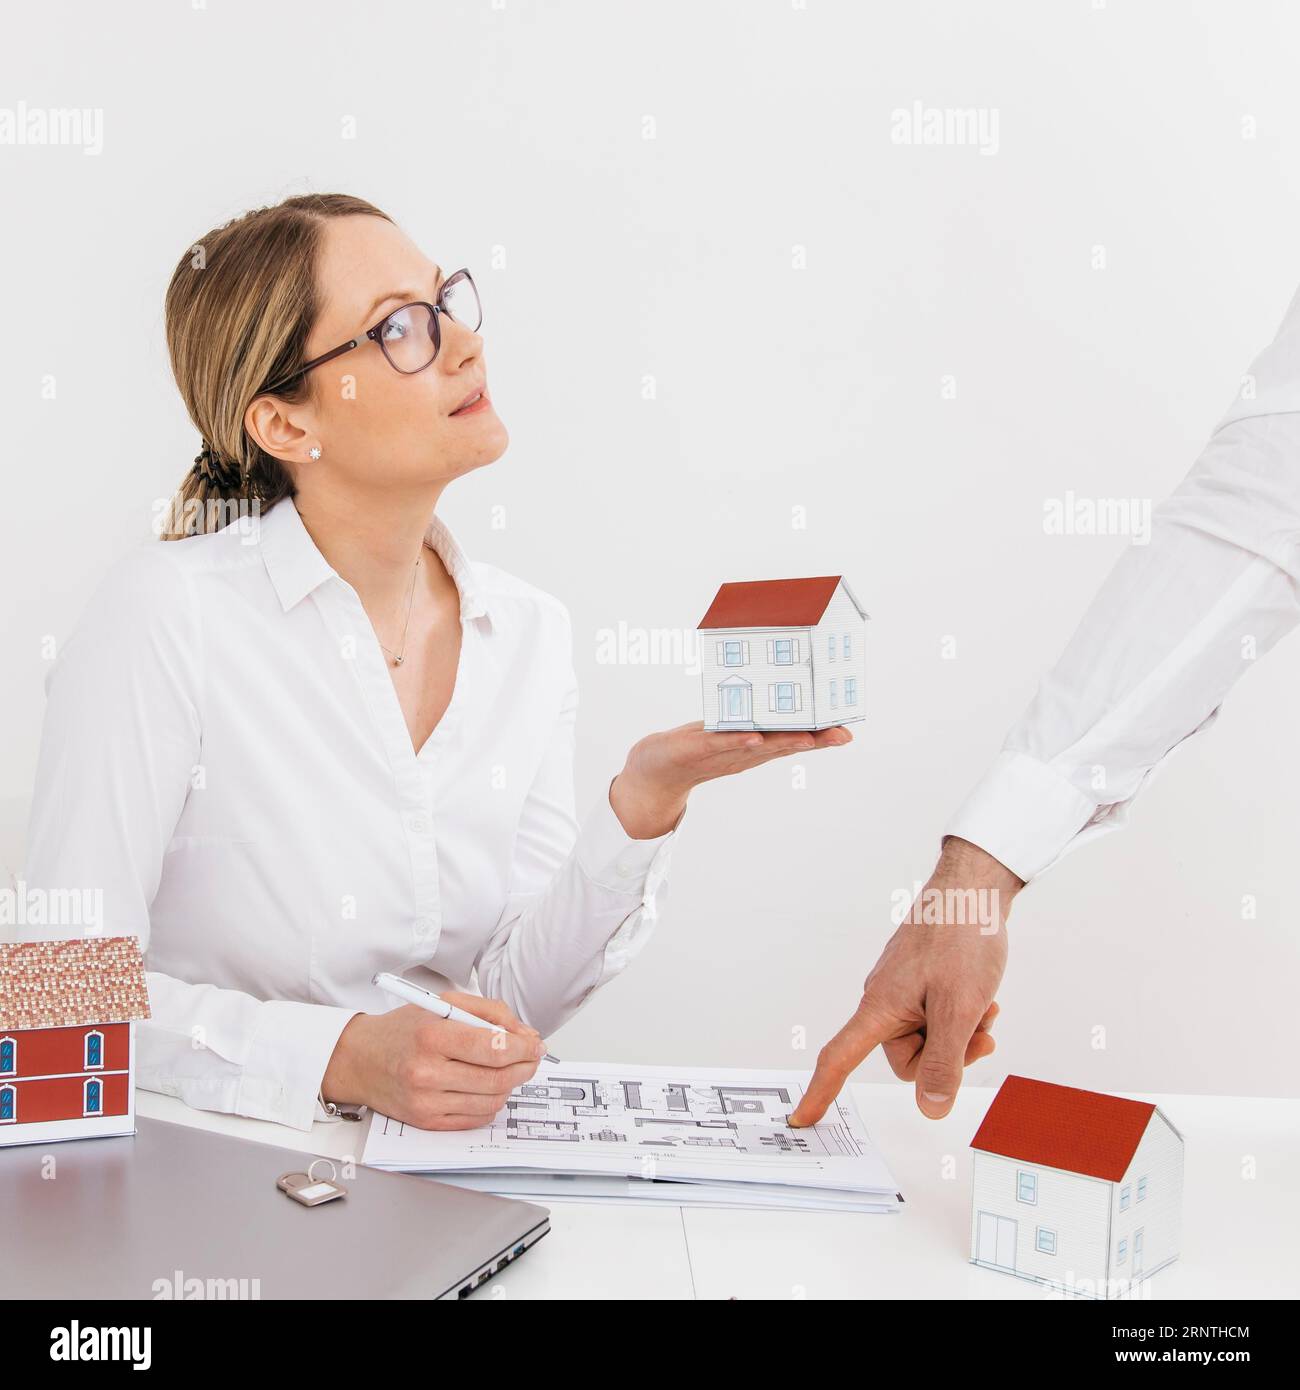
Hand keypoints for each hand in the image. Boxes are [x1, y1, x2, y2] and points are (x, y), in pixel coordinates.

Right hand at [321, 992, 547, 1129]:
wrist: (361, 1059)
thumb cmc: (403, 1029)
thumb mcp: (444, 1003)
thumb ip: (490, 1013)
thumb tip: (526, 1034)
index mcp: (432, 1037)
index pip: (494, 1048)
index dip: (524, 1048)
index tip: (535, 1044)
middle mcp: (427, 1073)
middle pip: (497, 1078)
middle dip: (525, 1067)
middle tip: (532, 1057)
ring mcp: (426, 1102)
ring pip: (491, 1101)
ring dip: (509, 1086)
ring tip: (508, 1070)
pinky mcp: (427, 1122)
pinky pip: (476, 1119)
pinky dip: (491, 1103)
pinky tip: (487, 1086)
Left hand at [608, 719, 853, 838]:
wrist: (656, 769)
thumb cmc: (697, 747)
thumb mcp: (731, 732)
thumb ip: (755, 722)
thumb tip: (778, 697)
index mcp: (756, 746)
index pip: (792, 739)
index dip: (820, 738)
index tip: (847, 732)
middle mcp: (745, 752)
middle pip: (783, 745)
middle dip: (813, 740)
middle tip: (841, 735)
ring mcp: (723, 752)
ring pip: (758, 746)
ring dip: (782, 742)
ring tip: (807, 737)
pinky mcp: (697, 749)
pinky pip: (721, 743)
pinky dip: (738, 740)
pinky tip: (755, 737)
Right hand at [789, 838, 1023, 1126]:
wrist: (973, 890)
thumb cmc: (962, 940)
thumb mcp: (960, 1009)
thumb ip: (944, 1062)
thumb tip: (930, 1108)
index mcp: (880, 1008)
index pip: (840, 1058)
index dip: (821, 1091)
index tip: (803, 1119)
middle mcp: (883, 1000)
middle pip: (908, 1058)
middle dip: (947, 1054)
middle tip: (979, 1031)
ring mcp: (901, 989)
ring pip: (927, 1038)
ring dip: (959, 1033)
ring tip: (984, 1008)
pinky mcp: (918, 980)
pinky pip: (934, 1016)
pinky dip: (959, 1015)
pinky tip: (980, 998)